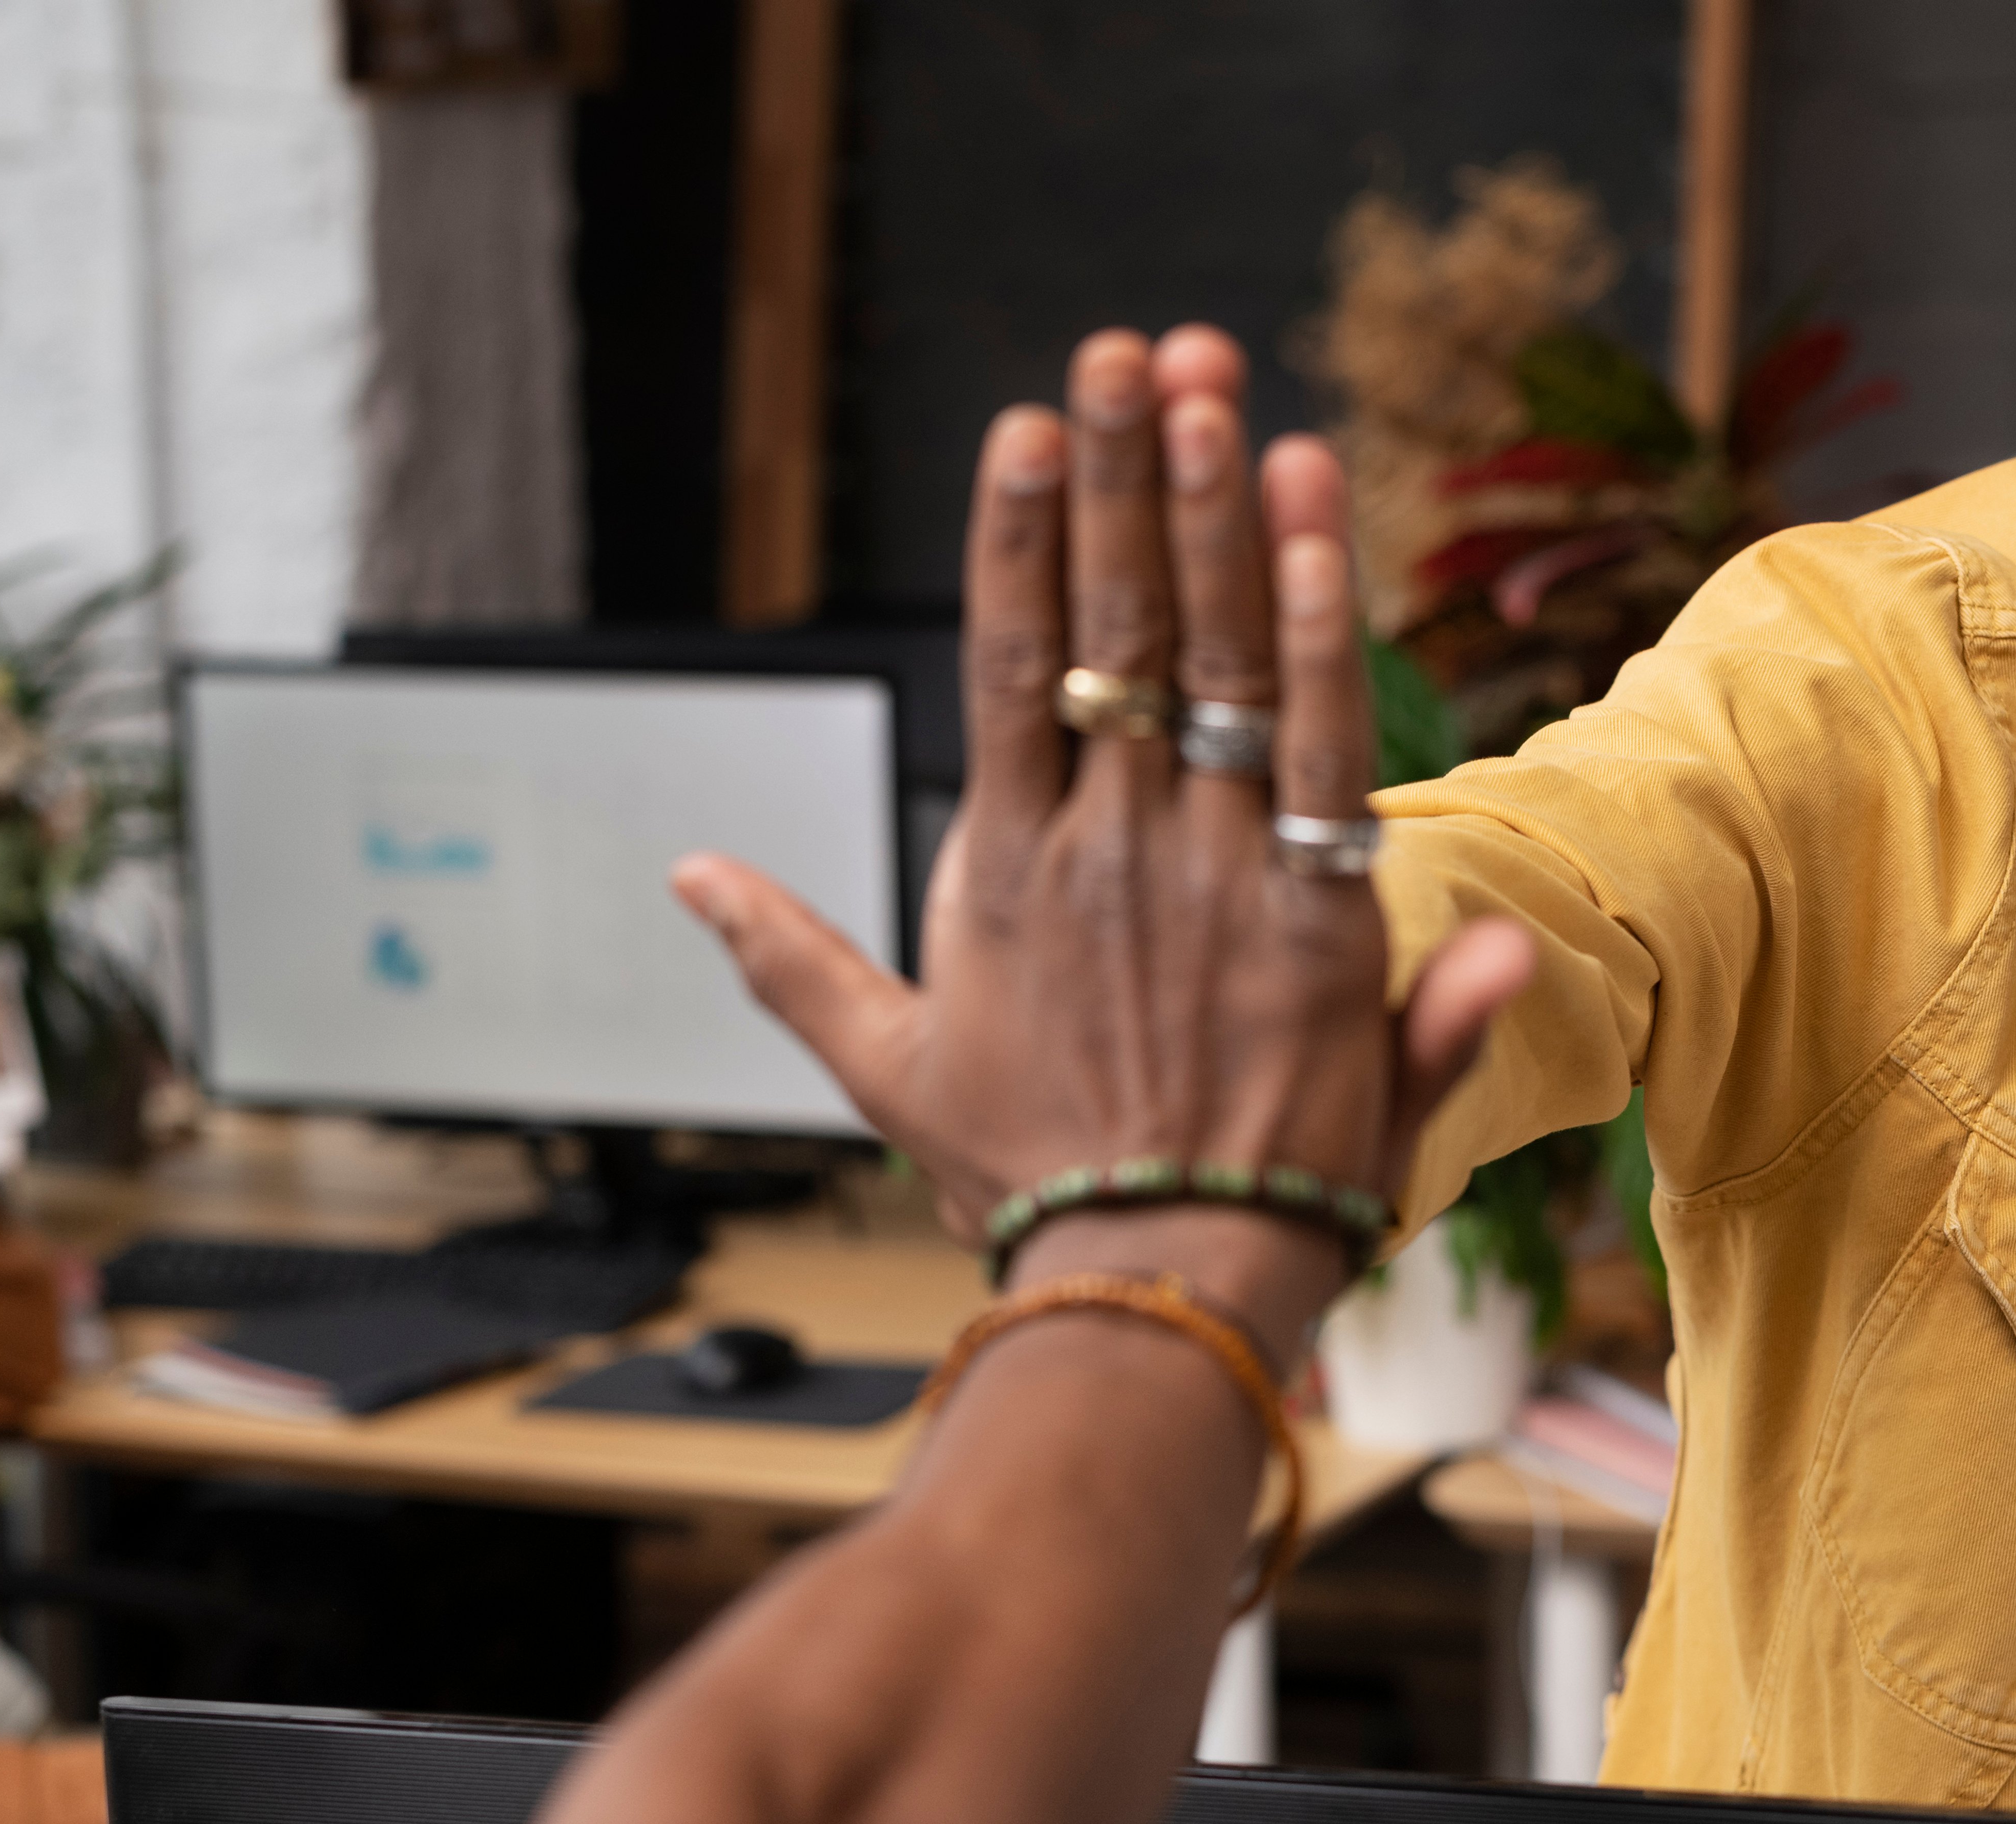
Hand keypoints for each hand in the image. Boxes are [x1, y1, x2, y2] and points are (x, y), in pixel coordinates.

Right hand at [673, 325, 1530, 1365]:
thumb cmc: (1028, 1181)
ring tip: (1215, 386)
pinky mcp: (1314, 918)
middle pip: (1113, 628)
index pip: (1008, 663)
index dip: (1023, 534)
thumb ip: (791, 960)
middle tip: (1132, 348)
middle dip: (1124, 477)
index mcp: (1008, 872)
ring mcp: (1212, 877)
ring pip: (1216, 662)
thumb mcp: (889, 1073)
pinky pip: (1325, 747)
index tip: (1033, 423)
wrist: (1154, 1283)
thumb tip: (689, 873)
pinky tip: (1312, 517)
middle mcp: (1107, 852)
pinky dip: (1319, 628)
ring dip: (1216, 514)